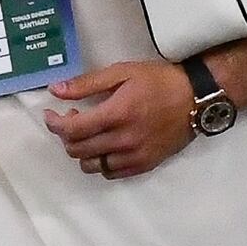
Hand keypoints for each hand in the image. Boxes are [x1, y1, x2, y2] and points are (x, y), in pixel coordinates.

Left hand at [44, 62, 201, 181]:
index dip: (54, 124)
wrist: (196, 99)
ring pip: (91, 165)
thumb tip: (56, 90)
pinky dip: (101, 162)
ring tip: (89, 134)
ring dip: (82, 151)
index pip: (72, 130)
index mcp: (116, 114)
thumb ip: (87, 83)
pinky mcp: (144, 165)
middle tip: (73, 119)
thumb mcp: (123, 72)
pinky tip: (105, 146)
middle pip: (77, 150)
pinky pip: (111, 173)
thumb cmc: (159, 81)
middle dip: (66, 135)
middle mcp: (123, 140)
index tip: (51, 115)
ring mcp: (134, 156)